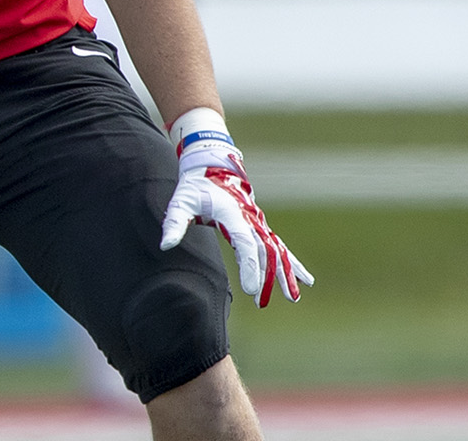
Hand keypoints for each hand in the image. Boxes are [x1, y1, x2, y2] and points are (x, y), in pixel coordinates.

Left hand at [160, 137, 312, 306]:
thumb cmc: (194, 186)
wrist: (212, 165)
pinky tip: (303, 280)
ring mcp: (257, 222)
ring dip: (285, 274)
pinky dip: (291, 263)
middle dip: (269, 277)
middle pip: (264, 251)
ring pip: (276, 251)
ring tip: (293, 298)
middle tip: (265, 301)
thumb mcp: (180, 201)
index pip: (245, 243)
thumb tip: (165, 245)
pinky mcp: (259, 226)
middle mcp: (250, 218)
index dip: (250, 266)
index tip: (251, 289)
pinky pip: (278, 247)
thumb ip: (174, 222)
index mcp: (232, 213)